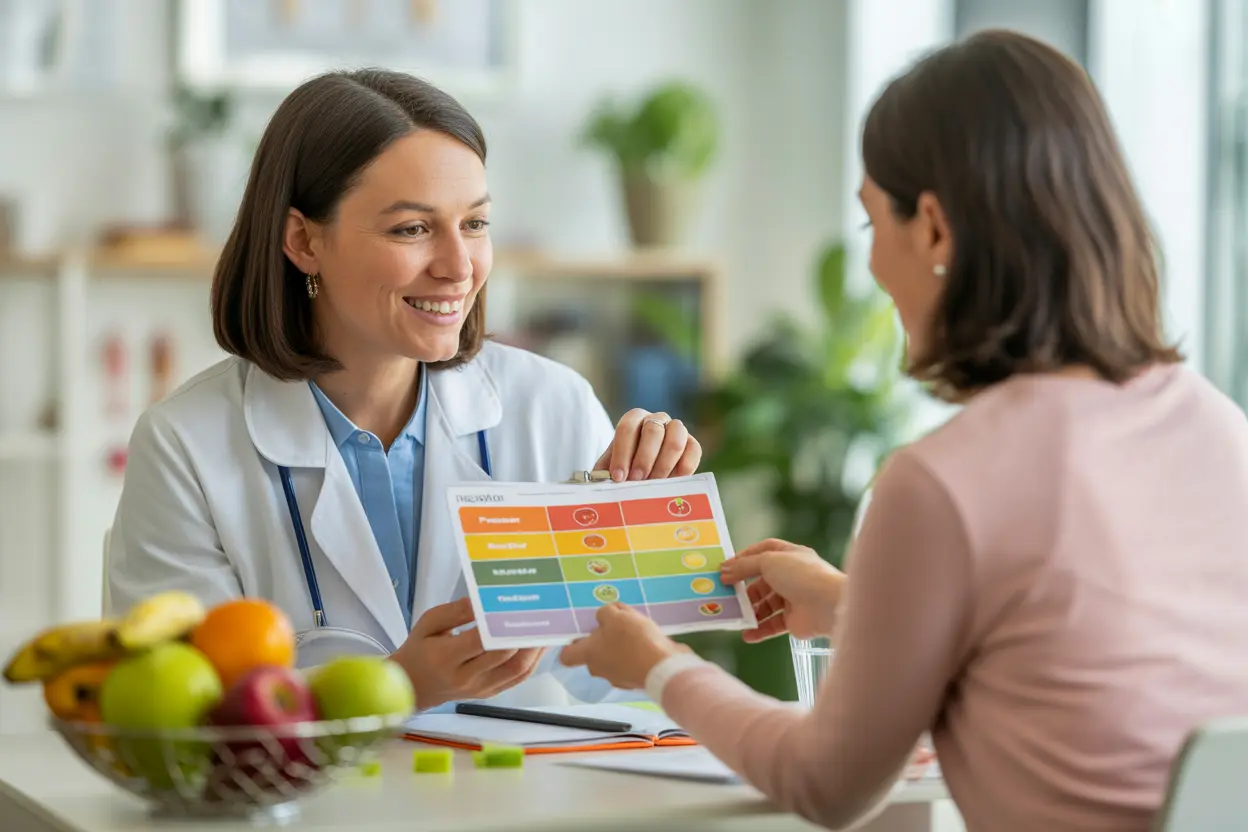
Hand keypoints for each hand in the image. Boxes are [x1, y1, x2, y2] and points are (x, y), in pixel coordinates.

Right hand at [389, 598, 544, 709]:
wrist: (413, 687)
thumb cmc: (419, 650)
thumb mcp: (428, 623)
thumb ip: (455, 612)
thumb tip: (481, 601)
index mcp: (446, 658)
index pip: (480, 640)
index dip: (501, 623)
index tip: (516, 603)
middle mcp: (466, 677)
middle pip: (505, 657)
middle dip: (526, 633)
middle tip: (541, 611)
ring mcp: (481, 688)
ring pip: (518, 670)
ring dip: (536, 648)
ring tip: (548, 625)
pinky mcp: (491, 692)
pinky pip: (518, 678)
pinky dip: (534, 660)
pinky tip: (541, 643)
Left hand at [559, 603, 686, 689]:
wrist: (664, 666)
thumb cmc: (634, 640)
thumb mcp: (615, 616)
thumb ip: (605, 613)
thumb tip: (604, 617)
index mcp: (589, 656)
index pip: (566, 656)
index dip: (570, 644)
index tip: (581, 632)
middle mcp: (600, 669)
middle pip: (594, 652)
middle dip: (604, 637)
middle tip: (617, 622)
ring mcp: (619, 677)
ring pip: (614, 656)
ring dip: (623, 643)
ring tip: (637, 626)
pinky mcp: (637, 678)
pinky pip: (632, 661)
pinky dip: (637, 651)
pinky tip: (649, 638)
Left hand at [594, 408, 700, 481]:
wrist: (646, 473)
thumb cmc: (625, 469)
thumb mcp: (611, 469)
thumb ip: (605, 474)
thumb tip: (601, 484)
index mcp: (634, 419)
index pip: (628, 427)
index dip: (622, 452)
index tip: (618, 477)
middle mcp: (657, 419)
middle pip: (653, 431)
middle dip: (644, 458)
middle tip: (637, 480)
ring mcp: (677, 430)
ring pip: (675, 439)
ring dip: (664, 464)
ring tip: (654, 484)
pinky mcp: (692, 444)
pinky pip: (694, 450)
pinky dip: (684, 468)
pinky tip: (673, 482)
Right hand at [720, 539, 845, 642]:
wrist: (828, 605)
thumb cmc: (801, 575)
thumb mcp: (768, 562)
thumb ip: (744, 566)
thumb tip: (724, 569)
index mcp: (791, 555)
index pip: (765, 551)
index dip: (746, 557)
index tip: (727, 567)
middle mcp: (793, 575)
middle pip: (763, 580)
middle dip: (745, 588)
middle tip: (727, 595)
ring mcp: (794, 598)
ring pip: (766, 604)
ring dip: (750, 611)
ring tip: (735, 615)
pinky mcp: (795, 620)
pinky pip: (773, 624)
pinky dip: (759, 630)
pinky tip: (746, 634)